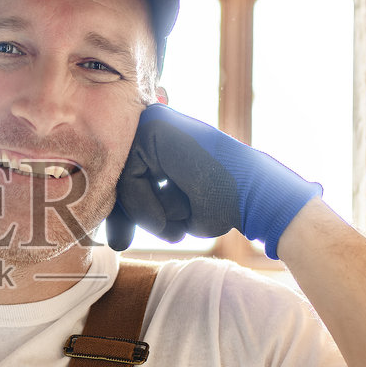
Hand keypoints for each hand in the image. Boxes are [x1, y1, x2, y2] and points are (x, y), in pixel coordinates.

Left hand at [106, 103, 321, 258]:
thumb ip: (144, 207)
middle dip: (121, 214)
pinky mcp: (154, 126)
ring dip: (144, 213)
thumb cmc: (221, 205)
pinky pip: (129, 176)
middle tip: (119, 244)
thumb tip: (113, 231)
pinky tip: (166, 218)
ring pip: (122, 179)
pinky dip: (144, 205)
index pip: (126, 178)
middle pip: (119, 176)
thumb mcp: (174, 211)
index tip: (119, 242)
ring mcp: (153, 122)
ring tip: (171, 228)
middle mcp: (153, 128)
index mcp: (160, 145)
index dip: (123, 213)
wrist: (252, 195)